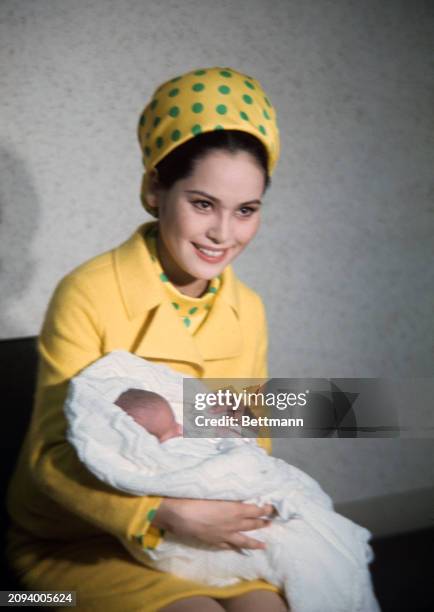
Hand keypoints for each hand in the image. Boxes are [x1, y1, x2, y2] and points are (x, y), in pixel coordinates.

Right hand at [152, 498, 274, 550]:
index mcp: (235, 509)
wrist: (180, 515)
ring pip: (244, 540)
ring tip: (264, 545)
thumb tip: (239, 498)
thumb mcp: (217, 493)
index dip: (265, 510)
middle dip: (262, 523)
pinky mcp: (214, 541)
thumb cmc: (197, 498)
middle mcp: (233, 524)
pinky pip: (228, 546)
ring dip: (255, 542)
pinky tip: (237, 549)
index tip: (272, 509)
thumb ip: (230, 498)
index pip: (255, 510)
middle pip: (251, 524)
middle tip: (270, 523)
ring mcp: (224, 535)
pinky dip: (234, 547)